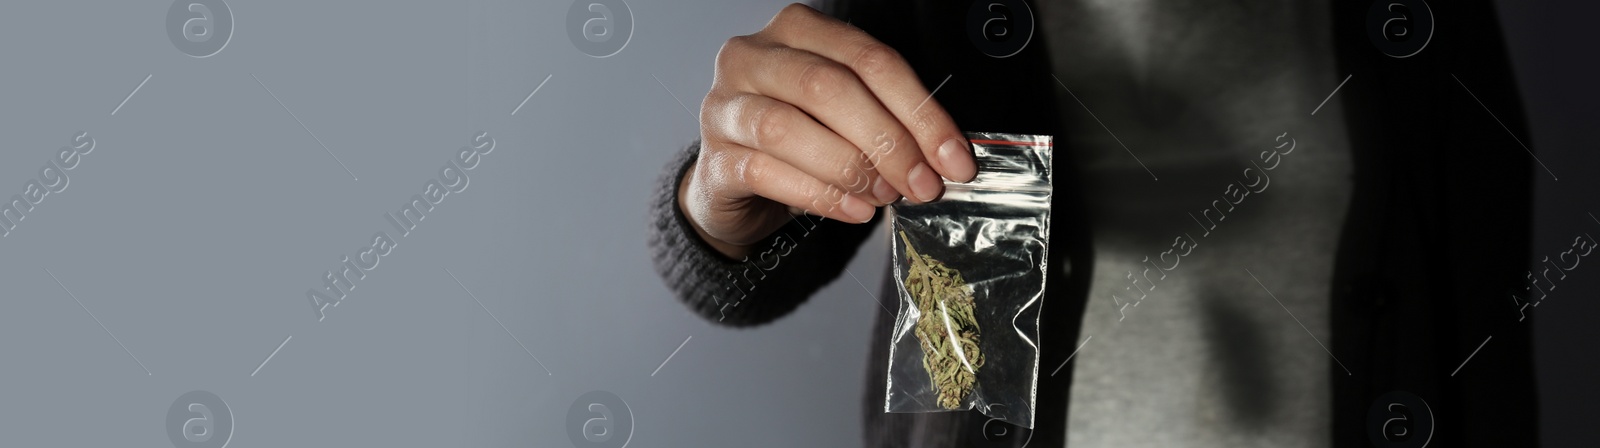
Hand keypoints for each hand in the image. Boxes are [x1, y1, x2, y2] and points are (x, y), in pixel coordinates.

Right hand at [680, 3, 974, 258]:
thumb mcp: (845, 116)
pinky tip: (854, 210)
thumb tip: (944, 158)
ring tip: (885, 196)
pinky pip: (766, 172)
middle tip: (922, 183)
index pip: (869, 59)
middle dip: (887, 140)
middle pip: (828, 87)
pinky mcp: (713, 159)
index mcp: (796, 30)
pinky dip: (820, 195)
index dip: (920, 110)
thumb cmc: (799, 142)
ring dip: (850, 167)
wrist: (735, 187)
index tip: (953, 157)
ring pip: (789, 128)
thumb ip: (888, 121)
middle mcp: (753, 57)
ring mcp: (725, 106)